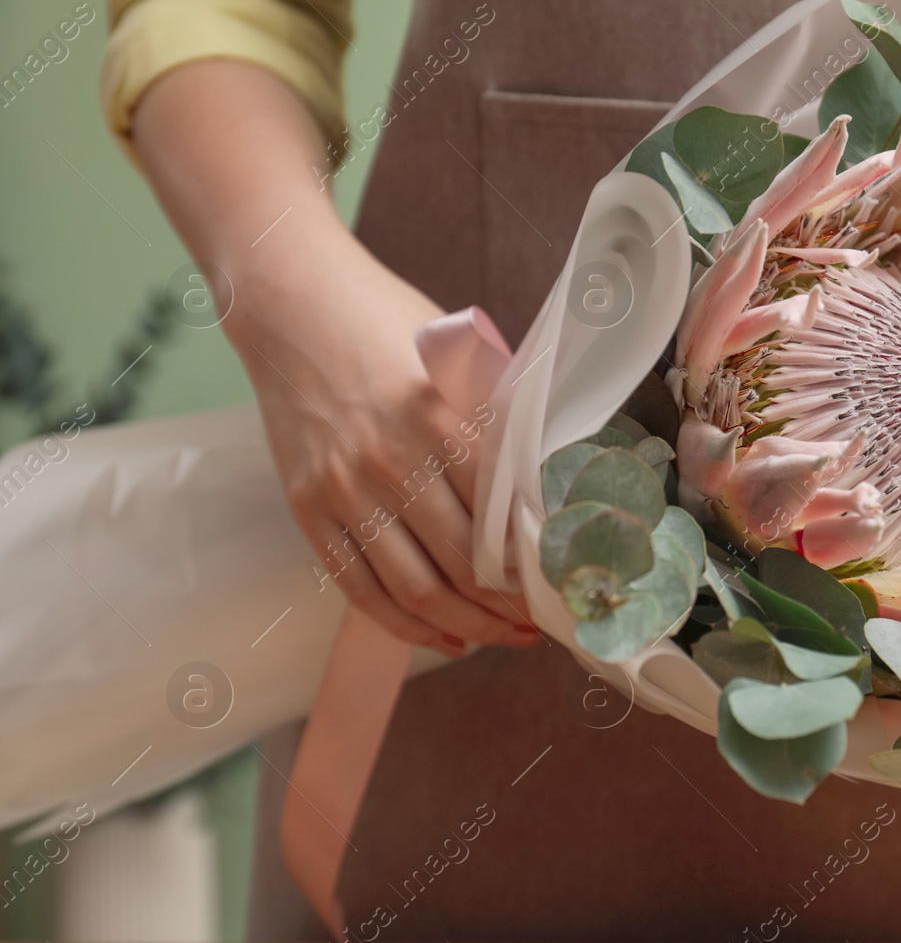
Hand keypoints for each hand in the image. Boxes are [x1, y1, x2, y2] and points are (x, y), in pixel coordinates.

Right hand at [229, 221, 534, 655]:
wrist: (292, 304)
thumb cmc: (389, 323)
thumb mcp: (462, 358)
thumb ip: (501, 422)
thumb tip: (548, 489)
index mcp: (446, 421)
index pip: (506, 520)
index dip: (540, 566)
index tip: (566, 584)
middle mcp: (394, 463)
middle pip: (466, 566)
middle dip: (513, 607)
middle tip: (544, 621)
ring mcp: (346, 491)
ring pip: (416, 590)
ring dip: (468, 626)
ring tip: (503, 636)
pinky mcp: (308, 508)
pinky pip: (359, 588)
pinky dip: (406, 626)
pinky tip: (444, 637)